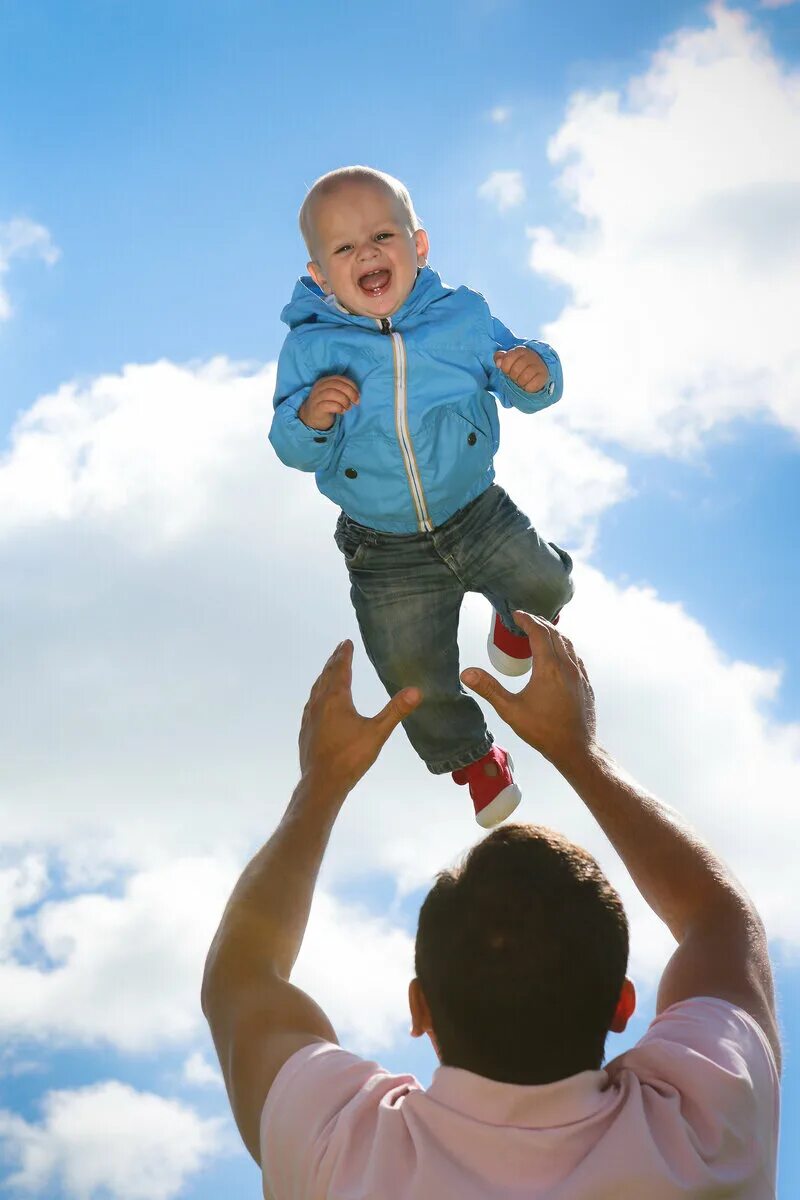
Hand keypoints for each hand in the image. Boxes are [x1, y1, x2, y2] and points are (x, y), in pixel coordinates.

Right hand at [298, 375, 359, 430]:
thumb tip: (357, 395)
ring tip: (348, 407)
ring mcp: (316, 397)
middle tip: (356, 402)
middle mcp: (319, 387)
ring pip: (332, 393)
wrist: (312, 417)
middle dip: (350, 392)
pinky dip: (338, 408)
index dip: (351, 385)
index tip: (358, 394)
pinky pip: (327, 405)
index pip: (339, 378)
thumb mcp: (335, 394)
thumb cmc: (327, 404)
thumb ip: (343, 391)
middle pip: (337, 385)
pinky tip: (341, 411)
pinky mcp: (316, 408)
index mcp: (325, 381)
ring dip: (344, 400)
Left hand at [299, 641, 421, 794]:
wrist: (321, 783)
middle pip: (326, 675)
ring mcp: (309, 716)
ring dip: (324, 676)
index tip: (346, 642)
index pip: (340, 669)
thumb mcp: (377, 733)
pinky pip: (311, 703)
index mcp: (336, 699)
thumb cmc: (350, 757)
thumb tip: (416, 690)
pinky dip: (317, 693)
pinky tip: (319, 701)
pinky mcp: (305, 730)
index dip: (344, 654)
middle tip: (340, 649)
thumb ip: (396, 711)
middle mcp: (319, 703)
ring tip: (330, 670)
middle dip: (334, 661)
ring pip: (316, 689)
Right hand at [461, 612, 595, 768]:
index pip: (539, 633)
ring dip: (552, 633)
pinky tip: (556, 655)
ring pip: (567, 643)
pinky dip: (563, 646)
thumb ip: (489, 689)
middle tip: (524, 620)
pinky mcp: (585, 683)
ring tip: (538, 632)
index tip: (515, 615)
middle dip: (539, 622)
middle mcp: (567, 667)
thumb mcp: (510, 710)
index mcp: (549, 668)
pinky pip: (574, 656)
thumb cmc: (543, 731)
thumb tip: (466, 673)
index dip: (527, 620)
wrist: (576, 749)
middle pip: (554, 633)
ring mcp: (579, 675)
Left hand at [493, 347, 548, 392]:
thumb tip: (498, 363)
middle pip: (515, 370)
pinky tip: (528, 384)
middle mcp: (530, 356)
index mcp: (520, 350)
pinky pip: (532, 385)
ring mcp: (538, 365)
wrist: (537, 371)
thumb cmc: (519, 366)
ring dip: (520, 382)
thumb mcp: (508, 360)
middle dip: (513, 376)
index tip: (508, 370)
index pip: (507, 360)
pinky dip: (528, 388)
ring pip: (524, 377)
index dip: (505, 368)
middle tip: (516, 377)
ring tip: (522, 381)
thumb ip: (500, 358)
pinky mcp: (543, 375)